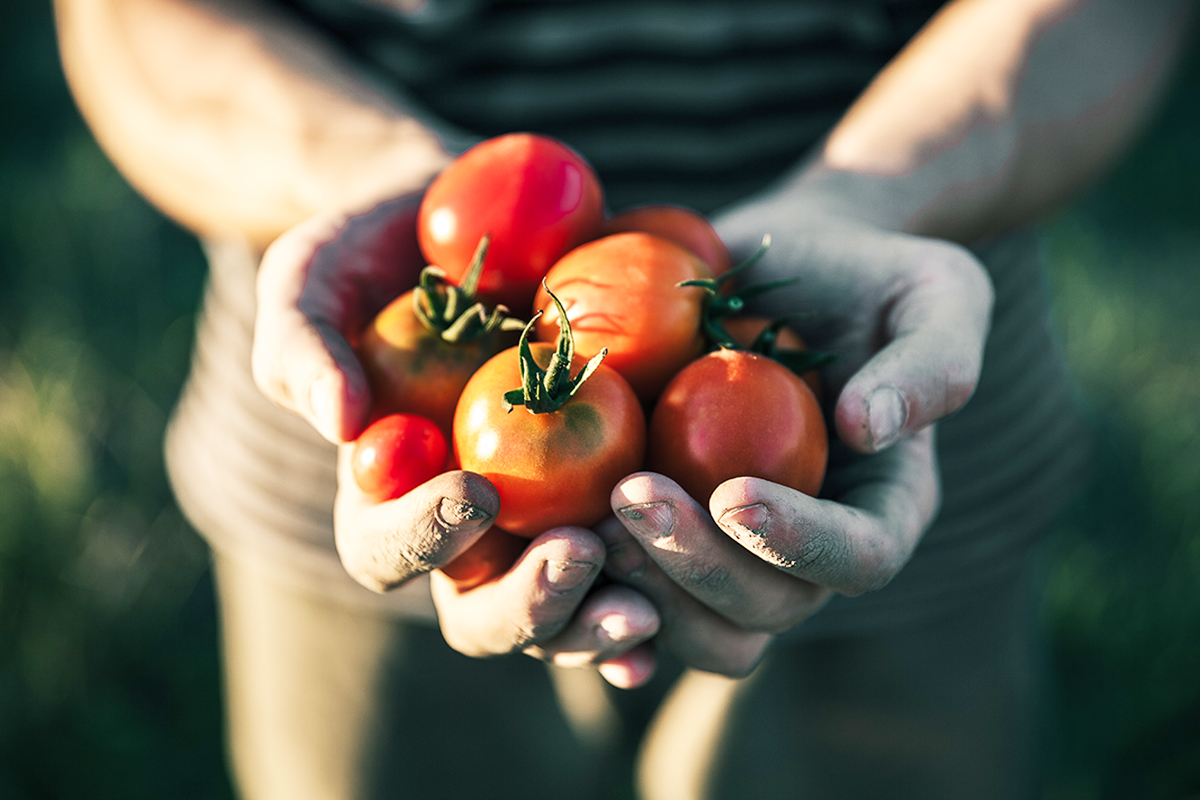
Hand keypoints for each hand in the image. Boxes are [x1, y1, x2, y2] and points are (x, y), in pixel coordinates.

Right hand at [252, 196, 658, 684]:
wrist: (465, 225)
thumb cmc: (373, 253)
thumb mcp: (311, 275)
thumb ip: (300, 344)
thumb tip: (338, 422)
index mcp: (387, 497)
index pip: (385, 550)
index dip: (425, 539)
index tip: (476, 491)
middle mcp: (465, 530)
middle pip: (481, 612)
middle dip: (529, 602)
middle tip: (582, 553)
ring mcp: (541, 518)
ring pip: (565, 608)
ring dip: (602, 616)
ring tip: (651, 598)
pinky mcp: (608, 491)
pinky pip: (635, 563)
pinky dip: (662, 592)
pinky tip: (690, 604)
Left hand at [601, 202, 992, 675]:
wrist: (788, 267)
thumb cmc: (869, 275)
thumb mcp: (934, 290)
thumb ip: (932, 358)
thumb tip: (873, 427)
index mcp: (882, 506)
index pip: (859, 557)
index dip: (799, 545)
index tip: (733, 493)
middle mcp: (810, 548)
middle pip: (768, 607)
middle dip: (699, 566)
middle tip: (631, 498)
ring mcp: (738, 547)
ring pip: (700, 622)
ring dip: (643, 587)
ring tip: (588, 519)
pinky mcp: (677, 530)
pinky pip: (640, 592)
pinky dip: (598, 590)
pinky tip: (555, 553)